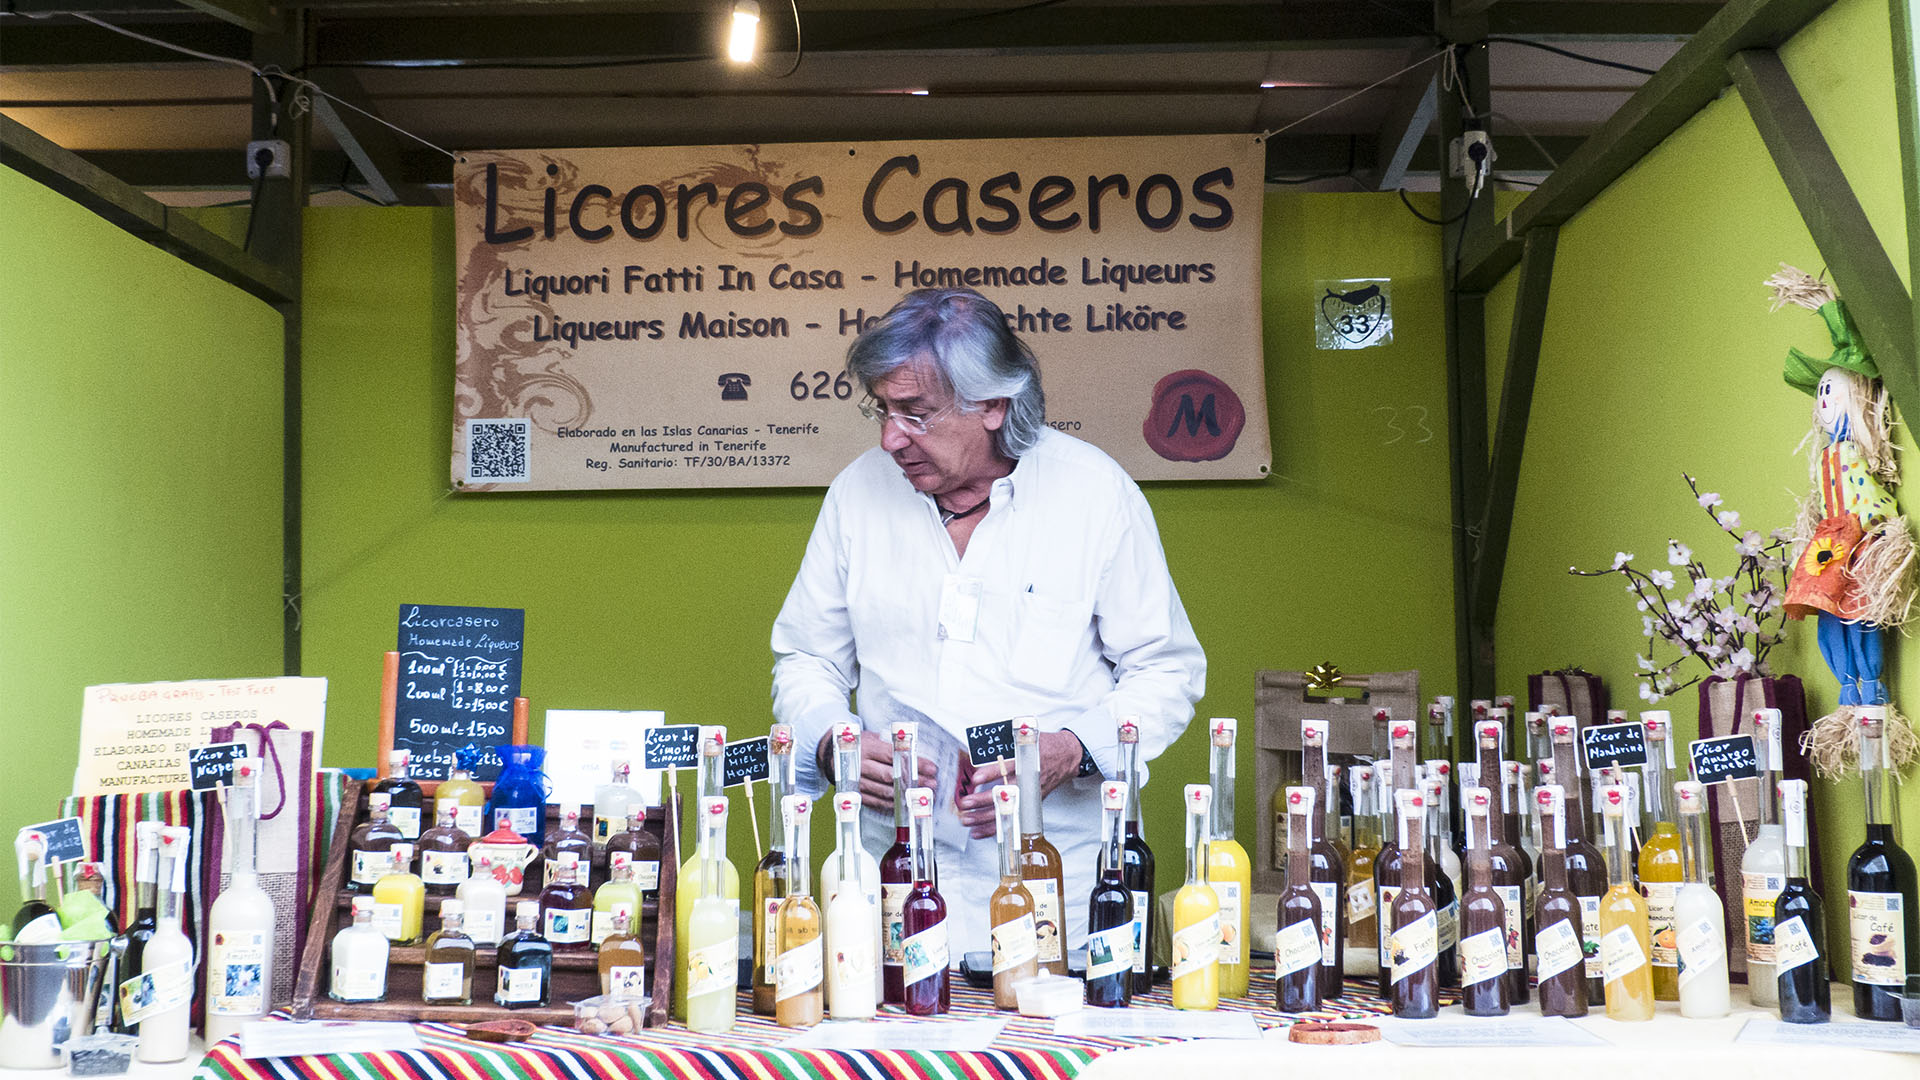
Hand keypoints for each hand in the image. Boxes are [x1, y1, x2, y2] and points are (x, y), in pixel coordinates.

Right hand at [814, 729, 935, 812]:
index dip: (915, 763)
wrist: (832, 753)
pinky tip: (905, 802)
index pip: (896, 756)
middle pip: (892, 776)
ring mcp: (858, 782)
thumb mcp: (874, 738)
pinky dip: (892, 804)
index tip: (932, 767)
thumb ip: (892, 745)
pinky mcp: (856, 794)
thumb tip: (917, 755)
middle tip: (931, 783)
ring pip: (885, 792)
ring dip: (906, 794)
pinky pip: (876, 802)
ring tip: (921, 794)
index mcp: (867, 748)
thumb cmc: (860, 744)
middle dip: (914, 781)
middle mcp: (861, 766)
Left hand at [952, 731, 1083, 838]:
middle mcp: (1028, 781)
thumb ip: (1006, 743)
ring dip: (984, 817)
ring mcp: (1029, 795)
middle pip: (1004, 794)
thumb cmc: (1044, 747)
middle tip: (965, 803)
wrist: (1067, 757)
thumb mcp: (1026, 739)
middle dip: (982, 801)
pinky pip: (1011, 819)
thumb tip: (981, 747)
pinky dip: (995, 827)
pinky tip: (978, 832)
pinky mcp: (1029, 804)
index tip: (976, 779)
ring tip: (967, 819)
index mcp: (1027, 761)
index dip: (991, 774)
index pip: (1007, 769)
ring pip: (1006, 810)